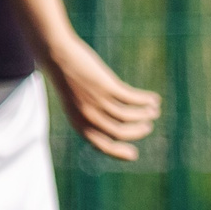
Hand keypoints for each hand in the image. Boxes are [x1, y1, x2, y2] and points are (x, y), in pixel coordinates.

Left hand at [43, 37, 161, 161]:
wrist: (56, 54)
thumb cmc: (66, 78)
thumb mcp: (74, 102)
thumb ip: (89, 115)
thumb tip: (109, 124)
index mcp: (79, 123)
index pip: (103, 146)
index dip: (120, 153)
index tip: (134, 154)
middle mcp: (88, 116)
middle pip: (120, 132)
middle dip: (138, 132)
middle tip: (148, 126)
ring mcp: (97, 101)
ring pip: (128, 116)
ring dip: (144, 115)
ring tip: (154, 110)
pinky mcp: (106, 86)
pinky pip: (132, 98)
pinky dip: (145, 100)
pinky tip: (154, 98)